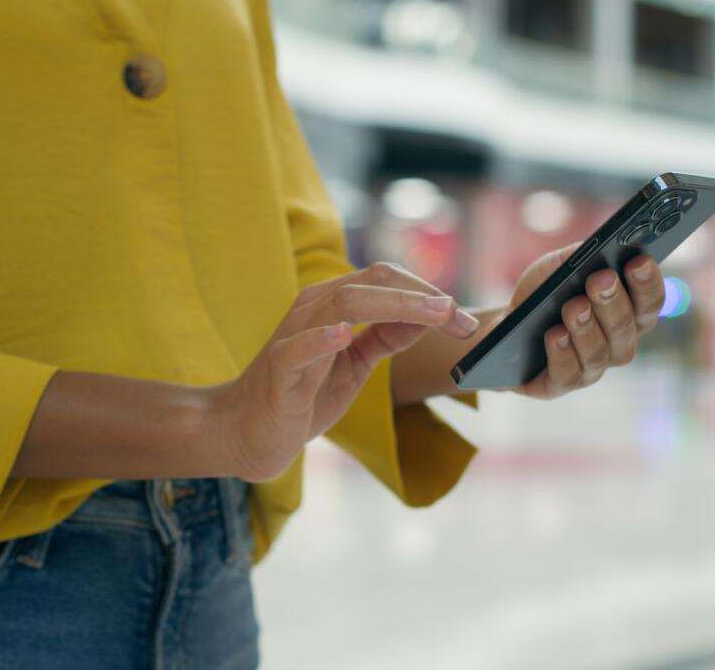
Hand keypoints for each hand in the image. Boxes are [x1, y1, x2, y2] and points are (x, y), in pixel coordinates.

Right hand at [213, 262, 479, 481]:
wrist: (248, 433)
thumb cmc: (302, 396)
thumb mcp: (354, 365)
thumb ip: (384, 338)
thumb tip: (427, 319)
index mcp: (333, 305)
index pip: (386, 281)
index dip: (429, 296)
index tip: (466, 323)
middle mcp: (313, 309)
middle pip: (372, 282)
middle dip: (423, 297)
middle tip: (460, 318)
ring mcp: (293, 336)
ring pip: (343, 303)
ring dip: (394, 306)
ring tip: (433, 314)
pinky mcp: (277, 370)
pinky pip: (297, 348)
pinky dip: (321, 338)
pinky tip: (344, 334)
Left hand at [510, 242, 665, 399]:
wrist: (502, 326)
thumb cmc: (540, 295)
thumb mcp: (557, 268)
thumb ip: (581, 256)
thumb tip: (600, 248)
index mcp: (628, 315)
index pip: (650, 303)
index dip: (648, 283)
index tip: (638, 260)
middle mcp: (616, 345)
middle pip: (626, 329)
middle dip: (613, 302)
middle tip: (601, 279)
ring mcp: (589, 369)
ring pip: (598, 354)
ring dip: (587, 329)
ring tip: (573, 306)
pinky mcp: (557, 385)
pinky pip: (566, 375)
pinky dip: (562, 354)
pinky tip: (555, 335)